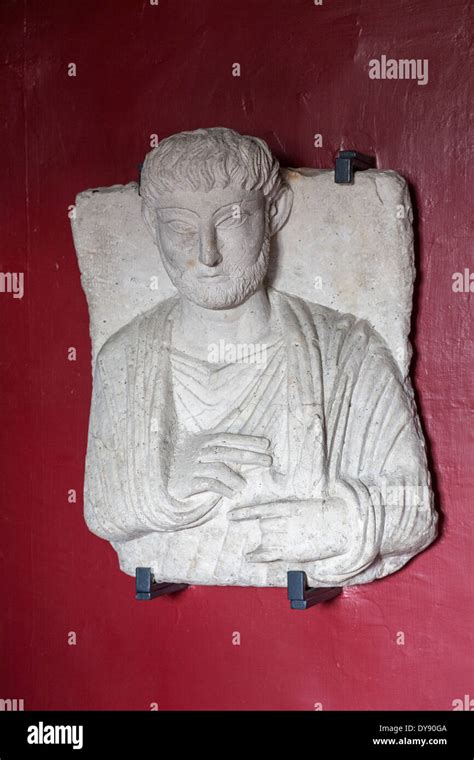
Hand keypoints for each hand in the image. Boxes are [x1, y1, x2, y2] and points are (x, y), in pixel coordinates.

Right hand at [168, 432, 272, 499]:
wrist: (165, 477)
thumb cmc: (189, 459)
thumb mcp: (202, 443)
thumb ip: (221, 431)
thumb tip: (240, 415)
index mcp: (204, 440)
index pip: (228, 438)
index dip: (247, 440)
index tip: (266, 444)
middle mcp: (198, 451)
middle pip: (226, 452)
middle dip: (249, 456)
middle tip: (268, 461)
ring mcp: (192, 466)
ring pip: (217, 469)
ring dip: (234, 477)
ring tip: (244, 485)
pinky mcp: (187, 482)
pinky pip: (208, 484)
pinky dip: (222, 489)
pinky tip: (232, 494)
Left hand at [228, 497, 348, 561]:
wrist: (345, 525)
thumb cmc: (329, 516)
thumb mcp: (306, 508)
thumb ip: (289, 513)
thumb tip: (275, 520)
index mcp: (287, 506)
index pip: (259, 510)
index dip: (243, 513)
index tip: (230, 516)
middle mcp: (283, 521)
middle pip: (263, 526)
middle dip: (268, 530)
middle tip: (283, 532)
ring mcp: (286, 536)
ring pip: (266, 538)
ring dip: (268, 541)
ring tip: (277, 543)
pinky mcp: (290, 550)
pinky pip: (267, 553)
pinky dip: (256, 555)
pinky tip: (249, 556)